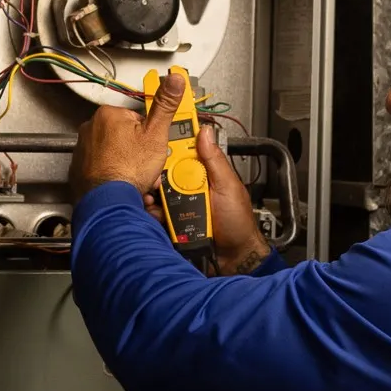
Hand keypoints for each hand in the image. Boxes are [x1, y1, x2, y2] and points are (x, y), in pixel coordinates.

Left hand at [70, 69, 184, 201]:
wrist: (108, 201)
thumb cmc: (127, 170)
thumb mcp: (156, 134)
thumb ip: (165, 105)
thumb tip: (174, 80)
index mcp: (108, 114)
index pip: (137, 118)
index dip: (149, 135)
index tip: (152, 147)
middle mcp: (91, 128)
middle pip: (125, 135)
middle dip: (137, 151)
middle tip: (144, 164)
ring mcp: (83, 149)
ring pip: (113, 152)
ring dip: (125, 163)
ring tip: (134, 176)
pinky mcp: (79, 167)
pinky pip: (101, 166)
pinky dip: (111, 173)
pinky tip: (121, 182)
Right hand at [142, 122, 271, 274]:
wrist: (234, 257)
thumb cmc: (237, 223)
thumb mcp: (228, 187)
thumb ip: (215, 161)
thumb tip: (204, 132)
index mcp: (205, 174)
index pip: (183, 153)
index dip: (170, 147)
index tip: (158, 143)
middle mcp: (190, 187)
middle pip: (165, 173)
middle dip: (157, 175)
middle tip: (155, 181)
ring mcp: (181, 205)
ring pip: (158, 194)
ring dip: (153, 197)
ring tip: (152, 200)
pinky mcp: (173, 222)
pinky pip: (157, 214)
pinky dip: (153, 214)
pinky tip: (154, 214)